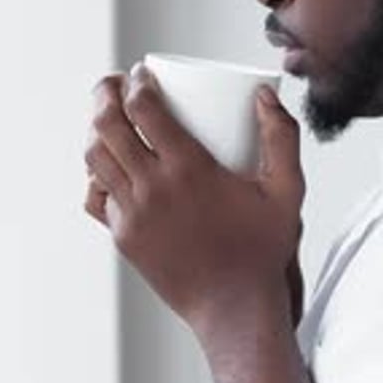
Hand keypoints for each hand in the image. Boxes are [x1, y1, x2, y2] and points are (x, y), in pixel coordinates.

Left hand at [84, 65, 304, 332]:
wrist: (234, 310)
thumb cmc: (262, 250)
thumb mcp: (287, 191)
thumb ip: (282, 137)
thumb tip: (265, 96)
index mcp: (188, 169)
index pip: (143, 108)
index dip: (136, 81)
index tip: (143, 72)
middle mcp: (152, 188)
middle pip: (106, 126)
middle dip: (104, 94)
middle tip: (114, 84)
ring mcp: (132, 215)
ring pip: (95, 159)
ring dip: (96, 129)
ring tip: (108, 117)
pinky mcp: (124, 238)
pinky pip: (95, 197)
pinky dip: (96, 174)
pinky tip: (110, 166)